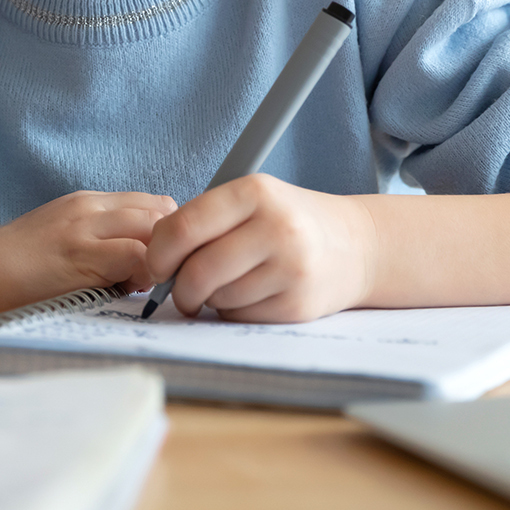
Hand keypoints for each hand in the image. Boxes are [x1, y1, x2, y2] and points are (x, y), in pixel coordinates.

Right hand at [0, 190, 174, 322]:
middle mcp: (90, 208)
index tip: (161, 262)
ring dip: (162, 259)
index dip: (168, 234)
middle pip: (161, 210)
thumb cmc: (12, 269)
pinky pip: (135, 255)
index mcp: (87, 203)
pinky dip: (146, 274)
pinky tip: (129, 292)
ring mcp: (84, 228)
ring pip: (154, 227)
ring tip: (142, 286)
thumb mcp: (62, 241)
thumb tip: (143, 269)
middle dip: (173, 245)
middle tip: (158, 278)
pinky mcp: (78, 254)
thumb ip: (100, 244)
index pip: (153, 203)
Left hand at [144, 174, 377, 322]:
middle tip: (180, 290)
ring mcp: (291, 268)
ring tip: (230, 282)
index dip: (159, 252)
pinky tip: (252, 294)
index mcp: (255, 192)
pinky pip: (240, 317)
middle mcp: (277, 227)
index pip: (185, 226)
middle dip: (179, 288)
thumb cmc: (289, 222)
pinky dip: (233, 312)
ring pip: (218, 298)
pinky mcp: (298, 304)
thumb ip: (205, 221)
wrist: (356, 246)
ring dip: (211, 299)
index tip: (155, 264)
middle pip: (198, 271)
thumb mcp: (253, 201)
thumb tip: (153, 260)